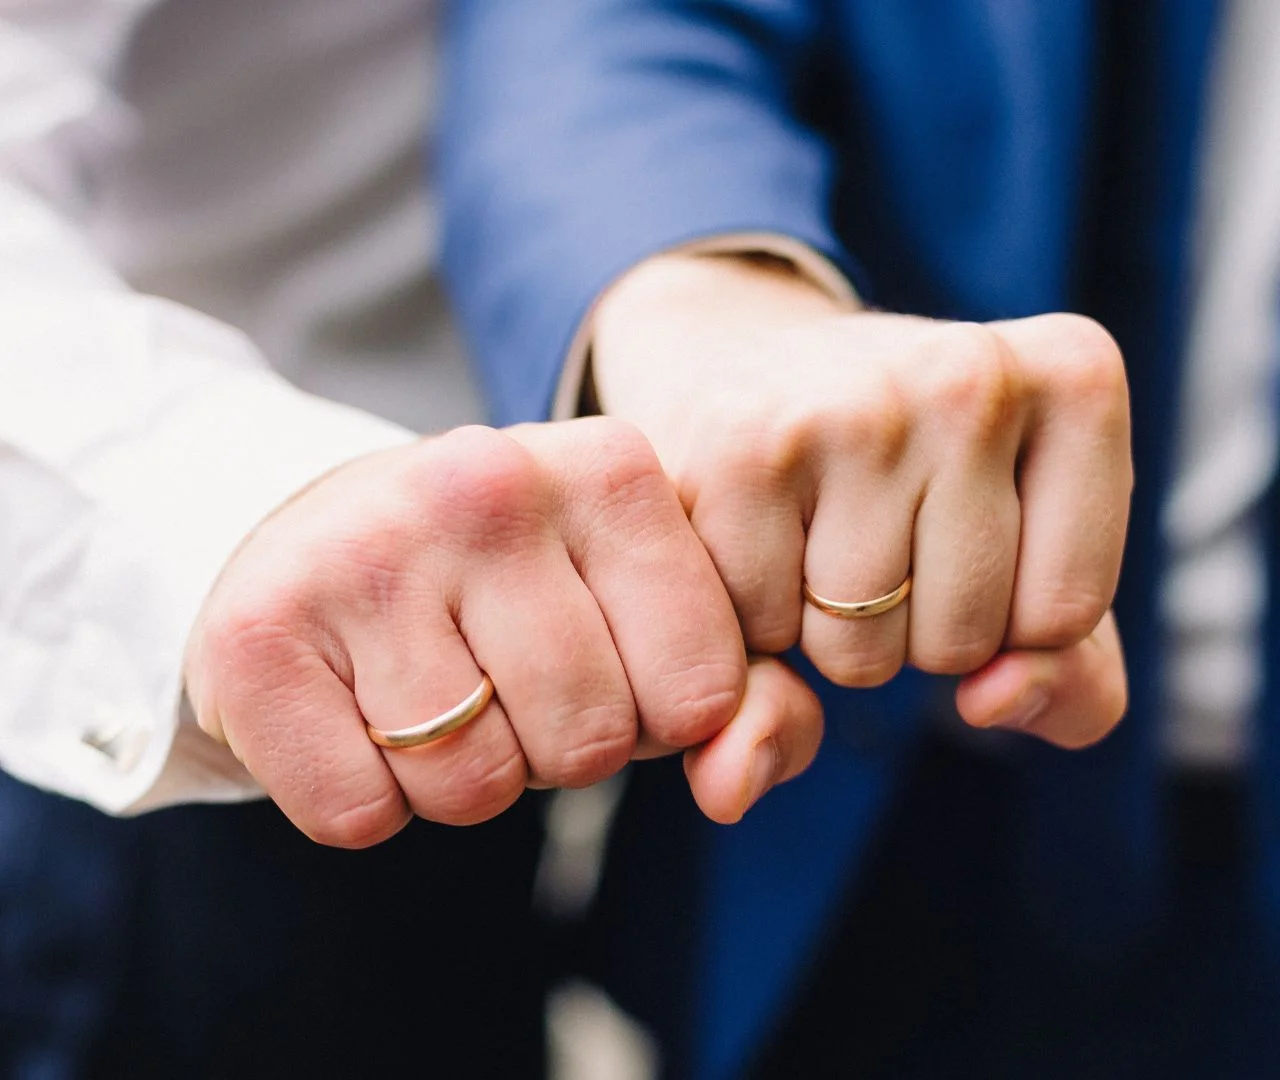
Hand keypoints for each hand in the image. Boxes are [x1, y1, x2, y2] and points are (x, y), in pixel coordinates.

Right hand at [184, 419, 822, 844]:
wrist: (318, 540)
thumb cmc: (511, 591)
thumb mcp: (647, 617)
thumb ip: (748, 702)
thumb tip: (734, 786)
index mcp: (611, 467)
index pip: (703, 690)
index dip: (655, 716)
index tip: (601, 660)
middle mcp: (489, 482)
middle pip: (589, 744)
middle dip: (554, 750)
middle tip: (497, 676)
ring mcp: (368, 546)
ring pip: (474, 788)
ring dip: (458, 780)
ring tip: (425, 687)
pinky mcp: (261, 627)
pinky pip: (360, 813)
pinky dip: (365, 800)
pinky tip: (350, 711)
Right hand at [591, 253, 1131, 747]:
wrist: (731, 366)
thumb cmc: (901, 474)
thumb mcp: (1025, 557)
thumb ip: (1074, 680)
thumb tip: (988, 704)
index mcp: (1076, 377)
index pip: (1064, 616)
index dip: (1001, 617)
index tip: (958, 527)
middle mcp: (972, 372)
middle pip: (958, 641)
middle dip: (907, 626)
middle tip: (868, 528)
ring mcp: (851, 407)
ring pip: (857, 653)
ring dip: (825, 633)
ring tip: (807, 531)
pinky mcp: (741, 452)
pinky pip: (763, 636)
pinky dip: (750, 618)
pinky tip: (749, 532)